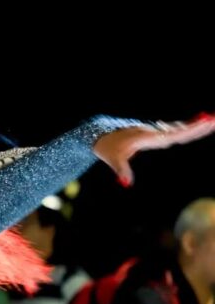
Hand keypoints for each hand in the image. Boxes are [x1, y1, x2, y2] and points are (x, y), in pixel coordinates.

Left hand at [93, 114, 214, 185]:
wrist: (100, 134)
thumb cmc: (107, 148)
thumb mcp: (113, 160)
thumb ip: (121, 170)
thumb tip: (125, 182)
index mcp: (147, 137)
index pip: (172, 134)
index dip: (188, 130)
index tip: (203, 123)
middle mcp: (153, 132)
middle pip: (179, 129)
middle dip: (198, 126)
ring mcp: (153, 131)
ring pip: (177, 128)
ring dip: (194, 125)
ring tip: (211, 120)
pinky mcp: (153, 133)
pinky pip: (172, 130)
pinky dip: (185, 128)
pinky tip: (195, 124)